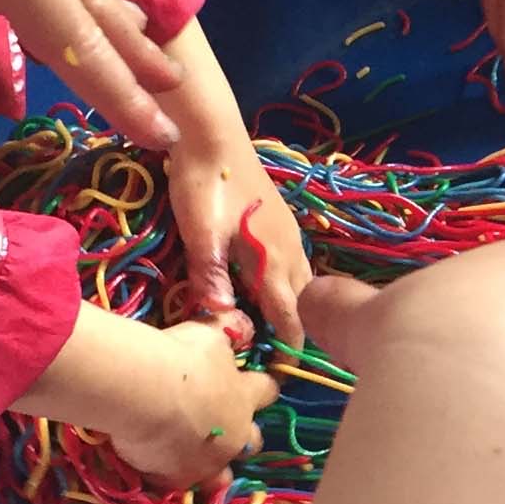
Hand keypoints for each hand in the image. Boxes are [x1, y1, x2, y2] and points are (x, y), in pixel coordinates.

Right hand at [19, 309, 272, 491]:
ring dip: (213, 468)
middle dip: (243, 435)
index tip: (256, 384)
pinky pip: (180, 485)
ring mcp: (209, 462)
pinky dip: (172, 477)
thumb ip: (229, 331)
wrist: (144, 391)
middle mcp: (235, 434)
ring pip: (222, 476)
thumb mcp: (210, 334)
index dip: (262, 388)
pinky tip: (158, 470)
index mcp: (244, 397)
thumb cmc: (181, 356)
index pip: (267, 391)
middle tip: (220, 426)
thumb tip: (245, 324)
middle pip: (252, 441)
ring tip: (195, 460)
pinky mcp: (178, 478)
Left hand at [167, 140, 310, 347]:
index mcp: (272, 259)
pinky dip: (290, 281)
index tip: (285, 371)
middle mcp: (289, 249)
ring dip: (296, 304)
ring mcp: (289, 232)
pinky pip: (296, 261)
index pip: (290, 315)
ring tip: (279, 326)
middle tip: (279, 353)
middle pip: (304, 300)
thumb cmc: (204, 183)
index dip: (290, 345)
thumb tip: (223, 319)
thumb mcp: (201, 233)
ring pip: (303, 279)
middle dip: (298, 328)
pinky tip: (271, 284)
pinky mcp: (281, 219)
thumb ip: (212, 276)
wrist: (212, 132)